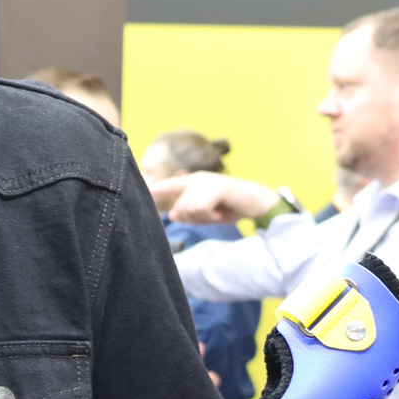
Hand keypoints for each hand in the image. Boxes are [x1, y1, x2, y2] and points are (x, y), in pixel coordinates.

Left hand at [149, 173, 279, 226]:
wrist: (255, 202)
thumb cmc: (230, 207)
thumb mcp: (206, 213)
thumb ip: (189, 213)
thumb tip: (172, 215)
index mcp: (193, 182)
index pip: (170, 186)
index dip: (157, 190)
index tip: (143, 192)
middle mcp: (197, 180)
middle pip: (179, 208)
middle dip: (192, 219)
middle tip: (209, 218)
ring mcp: (206, 182)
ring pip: (189, 210)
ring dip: (202, 219)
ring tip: (216, 214)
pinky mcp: (214, 188)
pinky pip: (201, 209)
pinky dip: (209, 217)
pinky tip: (219, 214)